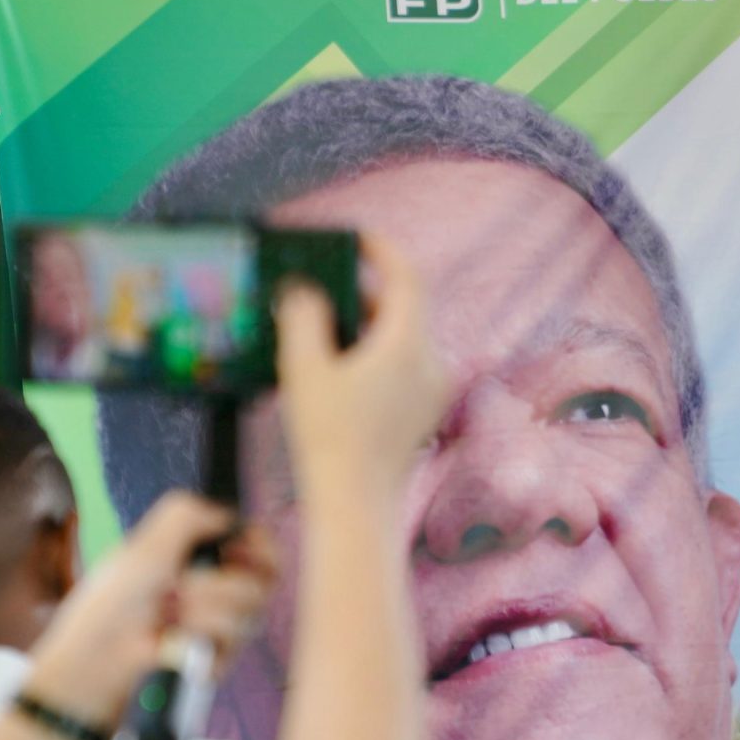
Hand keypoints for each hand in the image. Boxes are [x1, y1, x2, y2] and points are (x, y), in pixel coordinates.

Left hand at [22, 494, 278, 728]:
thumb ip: (188, 515)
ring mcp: (228, 621)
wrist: (106, 644)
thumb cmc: (120, 592)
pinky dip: (199, 644)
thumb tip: (226, 516)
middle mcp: (228, 585)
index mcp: (213, 553)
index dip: (258, 548)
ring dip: (203, 615)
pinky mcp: (222, 653)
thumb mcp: (148, 542)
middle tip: (181, 588)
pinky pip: (233, 647)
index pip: (264, 545)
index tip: (233, 553)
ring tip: (170, 616)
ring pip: (250, 615)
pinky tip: (175, 641)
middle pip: (264, 582)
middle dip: (219, 587)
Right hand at [273, 234, 443, 506]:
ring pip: (404, 337)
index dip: (382, 251)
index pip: (407, 278)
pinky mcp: (426, 411)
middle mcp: (433, 363)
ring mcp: (435, 390)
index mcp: (410, 345)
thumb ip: (304, 316)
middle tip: (323, 283)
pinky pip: (405, 364)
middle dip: (364, 290)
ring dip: (367, 323)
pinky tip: (339, 364)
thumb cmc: (329, 438)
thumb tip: (306, 289)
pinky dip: (376, 351)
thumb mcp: (304, 367)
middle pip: (405, 308)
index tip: (357, 237)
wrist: (356, 502)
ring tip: (321, 324)